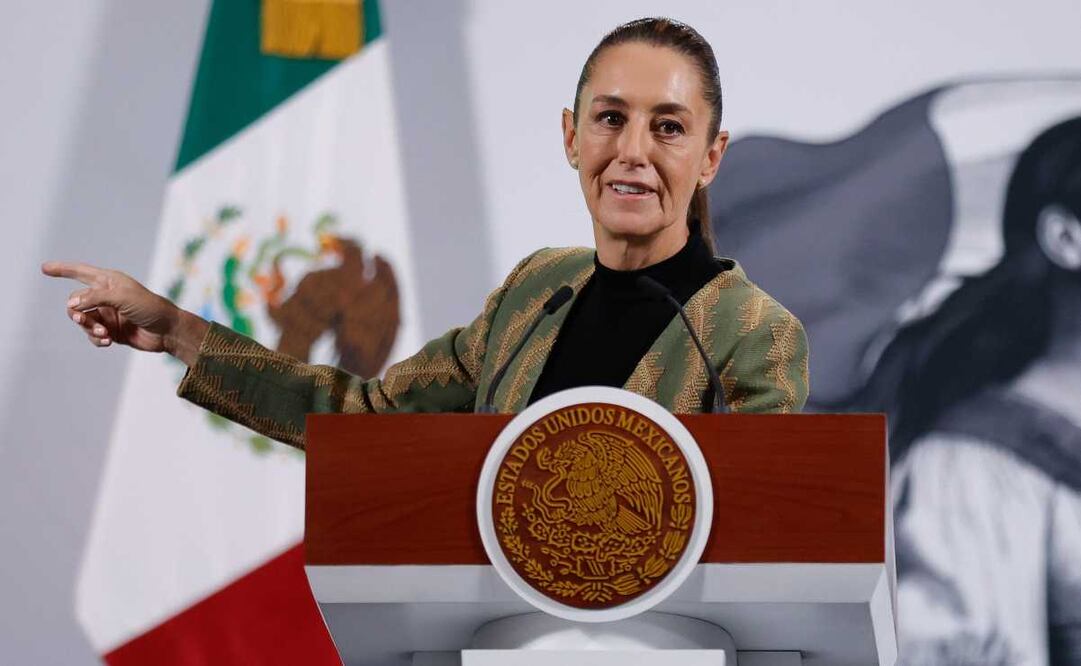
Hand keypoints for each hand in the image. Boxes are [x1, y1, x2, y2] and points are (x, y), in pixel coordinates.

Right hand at [41, 261, 207, 364]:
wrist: (168, 331)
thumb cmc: (150, 307)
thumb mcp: (122, 298)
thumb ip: (95, 298)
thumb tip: (72, 303)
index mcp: (109, 281)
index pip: (80, 272)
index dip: (62, 269)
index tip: (44, 268)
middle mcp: (106, 297)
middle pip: (76, 302)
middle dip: (78, 313)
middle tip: (85, 321)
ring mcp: (108, 315)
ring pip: (83, 321)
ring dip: (89, 328)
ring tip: (104, 334)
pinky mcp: (111, 332)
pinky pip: (92, 336)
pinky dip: (96, 339)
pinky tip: (107, 341)